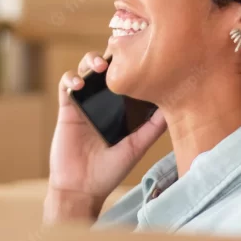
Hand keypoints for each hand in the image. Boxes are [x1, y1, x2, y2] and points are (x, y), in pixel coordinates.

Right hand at [44, 51, 166, 222]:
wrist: (82, 188)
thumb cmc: (110, 170)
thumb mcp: (137, 146)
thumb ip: (153, 128)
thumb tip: (174, 106)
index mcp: (120, 107)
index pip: (125, 77)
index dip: (130, 62)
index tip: (141, 53)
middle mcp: (103, 101)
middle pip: (106, 66)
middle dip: (111, 54)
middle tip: (118, 52)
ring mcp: (84, 102)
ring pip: (85, 69)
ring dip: (90, 60)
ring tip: (99, 66)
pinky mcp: (67, 108)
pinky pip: (66, 86)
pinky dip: (71, 79)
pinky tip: (79, 85)